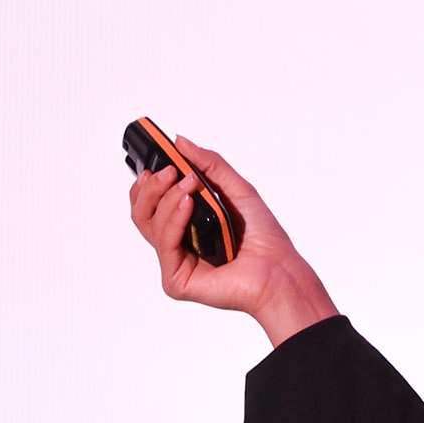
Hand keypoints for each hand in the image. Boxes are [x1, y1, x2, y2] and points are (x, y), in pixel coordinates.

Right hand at [126, 135, 337, 344]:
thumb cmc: (264, 240)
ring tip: (190, 184)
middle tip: (170, 170)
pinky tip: (188, 204)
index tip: (155, 164)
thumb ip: (210, 165)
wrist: (280, 272)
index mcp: (187, 227)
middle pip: (143, 213)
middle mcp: (178, 245)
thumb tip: (180, 142)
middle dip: (152, 187)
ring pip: (149, 224)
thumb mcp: (238, 190)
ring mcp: (175, 264)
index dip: (147, 185)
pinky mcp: (176, 281)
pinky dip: (174, 219)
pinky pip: (164, 243)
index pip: (152, 205)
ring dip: (167, 197)